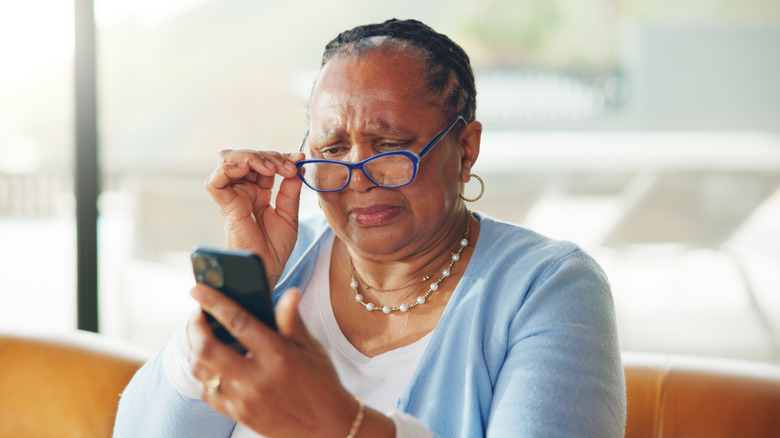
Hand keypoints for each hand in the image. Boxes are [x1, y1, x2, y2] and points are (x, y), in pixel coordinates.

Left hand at [186, 285, 358, 437]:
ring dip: (195, 350)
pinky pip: (207, 393)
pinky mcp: (239, 415)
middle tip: (197, 315)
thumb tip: (290, 293)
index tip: (198, 289)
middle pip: (207, 348)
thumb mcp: (312, 348)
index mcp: (277, 355)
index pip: (238, 321)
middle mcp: (257, 378)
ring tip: (201, 338)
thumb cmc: (322, 383)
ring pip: (201, 371)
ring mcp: (245, 399)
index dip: (214, 302)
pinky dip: (204, 377)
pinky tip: (212, 366)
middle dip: (194, 326)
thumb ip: (293, 321)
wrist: (328, 426)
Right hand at [205, 149, 304, 287]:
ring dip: (252, 157)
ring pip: (229, 160)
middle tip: (288, 166)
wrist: (267, 269)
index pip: (264, 162)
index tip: (299, 158)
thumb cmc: (275, 248)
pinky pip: (215, 180)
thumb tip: (297, 167)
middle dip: (269, 155)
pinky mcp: (224, 205)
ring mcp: (232, 196)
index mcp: (258, 191)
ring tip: (272, 168)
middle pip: (246, 156)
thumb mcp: (289, 214)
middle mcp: (243, 190)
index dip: (281, 157)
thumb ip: (291, 191)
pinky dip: (230, 168)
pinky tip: (251, 169)